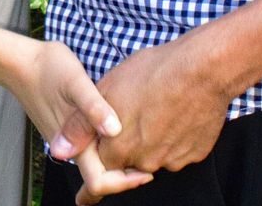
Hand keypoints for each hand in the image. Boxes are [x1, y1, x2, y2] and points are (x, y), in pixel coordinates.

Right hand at [7, 38, 152, 200]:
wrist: (22, 63)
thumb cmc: (48, 69)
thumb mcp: (75, 82)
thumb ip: (94, 107)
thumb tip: (115, 130)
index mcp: (74, 143)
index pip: (99, 182)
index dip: (126, 182)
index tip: (148, 172)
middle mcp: (71, 148)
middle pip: (101, 176)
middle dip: (127, 174)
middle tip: (153, 159)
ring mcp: (70, 140)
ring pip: (98, 162)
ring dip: (120, 159)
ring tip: (144, 144)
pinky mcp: (70, 129)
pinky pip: (93, 147)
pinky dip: (110, 146)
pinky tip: (123, 130)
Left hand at [55, 31, 228, 202]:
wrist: (203, 69)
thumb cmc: (154, 72)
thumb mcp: (108, 88)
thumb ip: (80, 126)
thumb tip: (57, 153)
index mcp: (119, 147)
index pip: (100, 172)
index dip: (94, 177)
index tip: (84, 197)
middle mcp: (144, 161)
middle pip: (129, 162)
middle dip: (127, 146)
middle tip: (137, 115)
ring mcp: (172, 160)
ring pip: (154, 156)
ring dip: (151, 139)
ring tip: (157, 104)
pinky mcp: (194, 154)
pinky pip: (178, 150)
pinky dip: (175, 136)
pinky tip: (176, 110)